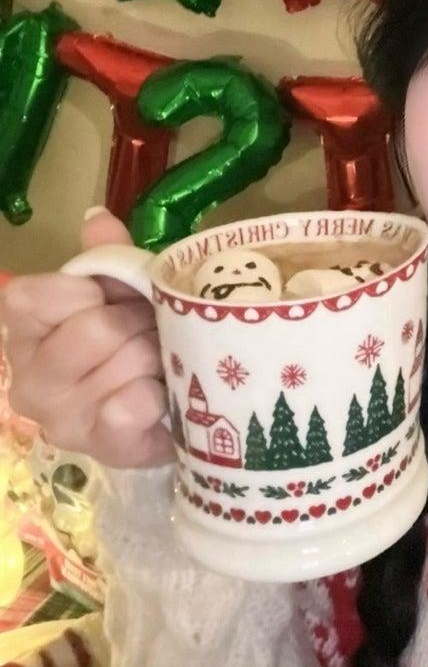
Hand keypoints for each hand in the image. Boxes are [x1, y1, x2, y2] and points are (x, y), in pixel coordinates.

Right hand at [0, 209, 173, 467]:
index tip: (107, 299)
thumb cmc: (132, 342)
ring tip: (160, 362)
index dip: (85, 291)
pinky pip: (136, 405)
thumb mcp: (119, 293)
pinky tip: (161, 397)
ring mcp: (62, 420)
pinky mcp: (102, 448)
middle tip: (149, 332)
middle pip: (93, 329)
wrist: (165, 411)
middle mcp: (28, 380)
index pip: (34, 298)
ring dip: (157, 355)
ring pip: (126, 362)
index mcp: (24, 332)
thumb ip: (107, 258)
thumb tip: (98, 218)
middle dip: (137, 323)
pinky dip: (160, 394)